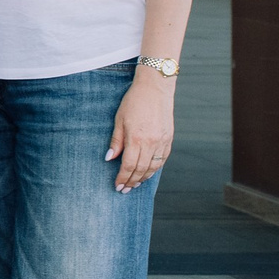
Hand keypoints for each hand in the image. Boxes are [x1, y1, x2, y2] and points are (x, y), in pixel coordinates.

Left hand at [107, 70, 176, 190]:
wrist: (155, 88)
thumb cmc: (134, 101)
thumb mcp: (119, 119)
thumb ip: (116, 141)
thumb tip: (109, 159)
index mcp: (137, 138)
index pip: (129, 165)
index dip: (123, 177)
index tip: (117, 186)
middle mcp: (152, 142)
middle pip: (141, 169)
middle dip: (132, 181)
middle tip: (124, 190)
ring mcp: (162, 141)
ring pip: (154, 166)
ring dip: (144, 177)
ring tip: (135, 184)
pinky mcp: (169, 138)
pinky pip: (162, 159)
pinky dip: (155, 168)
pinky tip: (148, 173)